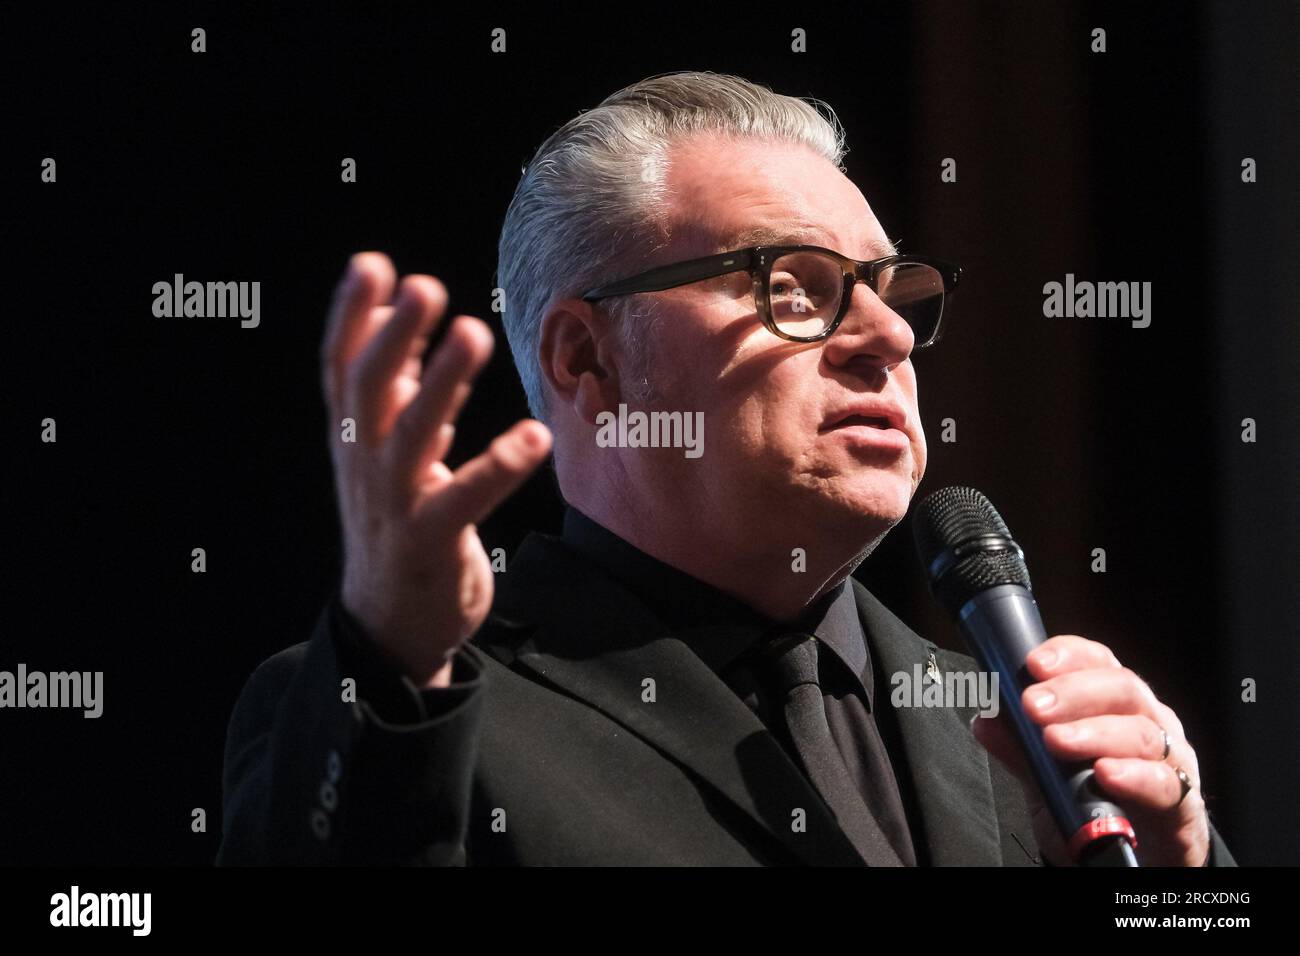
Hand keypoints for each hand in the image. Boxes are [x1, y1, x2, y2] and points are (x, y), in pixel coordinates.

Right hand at [320, 252, 551, 686]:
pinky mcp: (430, 540)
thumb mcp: (389, 452)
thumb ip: (405, 390)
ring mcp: (395, 502)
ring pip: (412, 434)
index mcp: (353, 437)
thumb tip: (411, 321)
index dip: (351, 316)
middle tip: (423, 286)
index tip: (370, 263)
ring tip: (474, 332)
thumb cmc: (396, 523)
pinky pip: (464, 498)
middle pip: (368, 390)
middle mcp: (365, 462)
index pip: (341, 366)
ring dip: (441, 381)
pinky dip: (500, 465)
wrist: (388, 625)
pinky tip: (535, 435)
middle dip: (392, 336)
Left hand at [971, 634, 1210, 865]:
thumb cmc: (1098, 806)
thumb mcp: (1049, 779)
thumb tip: (985, 720)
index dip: (1067, 656)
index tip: (1032, 664)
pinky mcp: (1182, 803)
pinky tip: (1105, 774)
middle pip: (1121, 688)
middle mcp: (1148, 721)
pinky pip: (1164, 783)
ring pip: (1141, 731)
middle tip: (1033, 706)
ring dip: (1094, 732)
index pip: (1096, 662)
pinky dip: (1133, 776)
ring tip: (1056, 740)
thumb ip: (1021, 750)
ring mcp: (1171, 759)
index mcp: (1114, 705)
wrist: (1142, 858)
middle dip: (1072, 692)